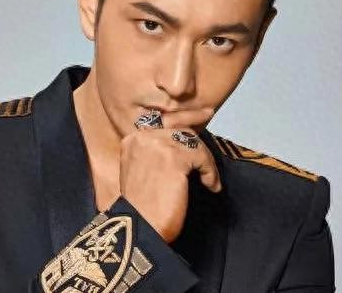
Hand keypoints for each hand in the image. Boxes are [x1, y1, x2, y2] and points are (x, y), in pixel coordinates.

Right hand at [119, 122, 221, 243]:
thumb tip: (181, 143)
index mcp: (131, 140)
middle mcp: (142, 137)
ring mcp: (158, 145)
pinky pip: (201, 156)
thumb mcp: (142, 171)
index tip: (195, 114)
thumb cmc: (143, 208)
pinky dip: (210, 171)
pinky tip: (210, 185)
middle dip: (194, 117)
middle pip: (176, 124)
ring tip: (209, 178)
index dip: (179, 118)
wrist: (141, 228)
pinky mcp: (175, 158)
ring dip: (205, 159)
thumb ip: (154, 153)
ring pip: (191, 140)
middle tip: (208, 113)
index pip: (159, 122)